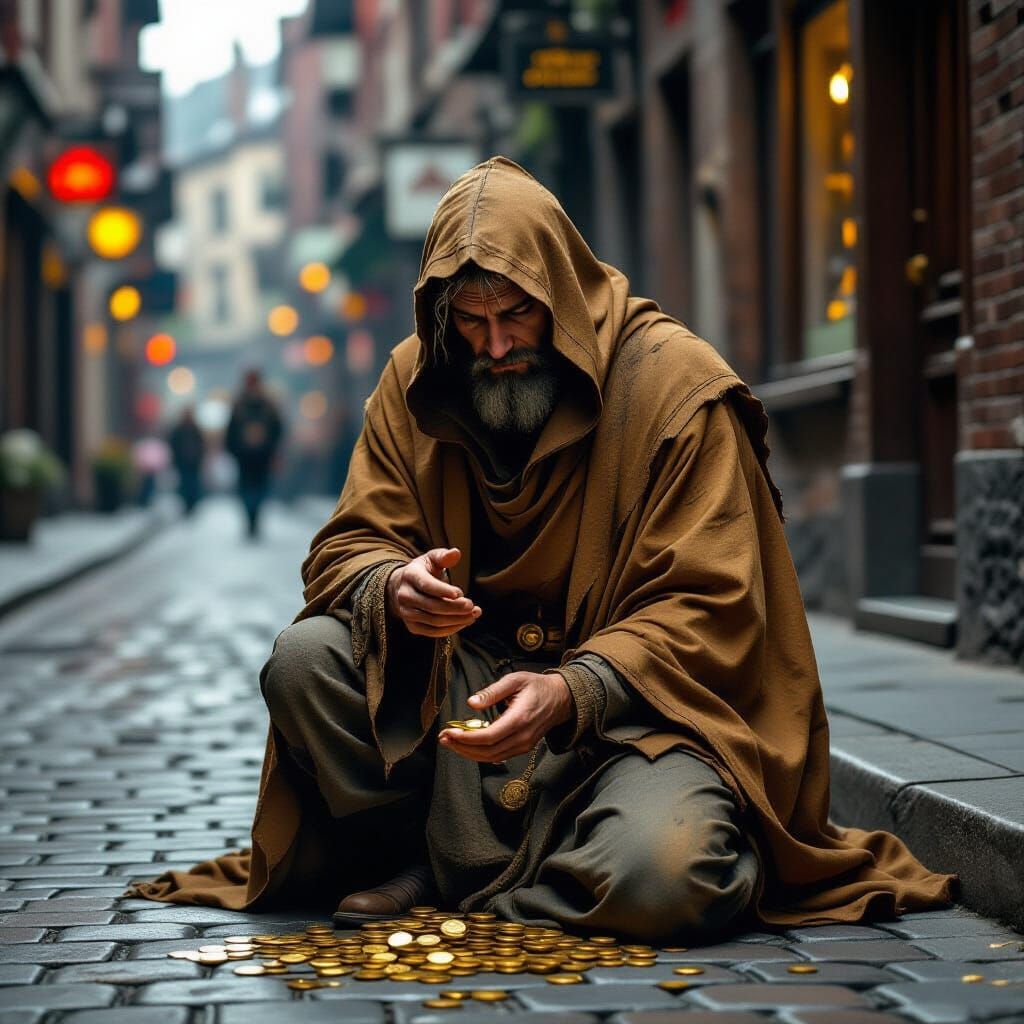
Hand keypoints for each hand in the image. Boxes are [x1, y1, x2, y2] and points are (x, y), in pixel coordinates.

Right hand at [386, 547, 481, 637]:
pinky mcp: (412, 626)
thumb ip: (443, 556)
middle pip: (432, 606)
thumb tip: (456, 553)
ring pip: (434, 621)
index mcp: (410, 576)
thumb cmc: (422, 571)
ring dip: (456, 620)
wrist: (403, 588)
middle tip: (471, 606)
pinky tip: (463, 622)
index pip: (426, 585)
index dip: (443, 590)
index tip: (460, 593)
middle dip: (454, 608)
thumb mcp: (431, 559)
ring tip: (472, 615)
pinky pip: (433, 632)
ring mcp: (406, 613)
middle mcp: (405, 596)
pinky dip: (450, 629)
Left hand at [439, 671, 571, 761]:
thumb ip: (492, 691)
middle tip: (444, 738)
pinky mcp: (523, 748)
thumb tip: (471, 703)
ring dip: (469, 752)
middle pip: (487, 751)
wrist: (562, 699)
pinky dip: (481, 754)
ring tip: (452, 742)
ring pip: (491, 757)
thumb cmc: (537, 686)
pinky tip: (468, 745)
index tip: (449, 732)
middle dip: (462, 747)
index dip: (465, 738)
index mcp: (519, 719)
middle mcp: (522, 737)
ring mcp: (524, 745)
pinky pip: (499, 756)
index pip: (488, 737)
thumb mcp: (515, 680)